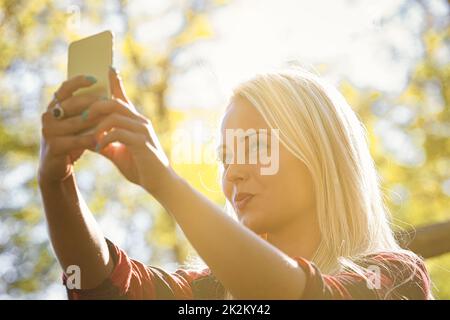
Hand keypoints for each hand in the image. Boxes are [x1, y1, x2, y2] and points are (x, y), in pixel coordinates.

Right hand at [38, 76, 101, 184]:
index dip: (78, 82)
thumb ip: (89, 108)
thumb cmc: (72, 140)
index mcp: (54, 106)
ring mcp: (49, 131)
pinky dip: (91, 140)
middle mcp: (49, 116)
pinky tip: (103, 140)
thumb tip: (108, 88)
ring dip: (95, 121)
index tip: (95, 78)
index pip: (65, 88)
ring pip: (76, 122)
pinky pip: (76, 140)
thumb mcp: (79, 123)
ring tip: (112, 120)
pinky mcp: (53, 146)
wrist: (57, 168)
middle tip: (110, 102)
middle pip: (73, 104)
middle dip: (93, 102)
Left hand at [88, 68, 171, 193]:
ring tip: (90, 137)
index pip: (122, 97)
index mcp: (135, 121)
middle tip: (81, 119)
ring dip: (97, 125)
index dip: (115, 81)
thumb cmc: (140, 168)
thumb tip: (85, 137)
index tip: (107, 67)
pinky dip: (105, 139)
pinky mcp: (141, 143)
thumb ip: (104, 142)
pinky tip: (99, 148)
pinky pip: (118, 133)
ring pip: (115, 115)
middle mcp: (140, 121)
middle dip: (94, 107)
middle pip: (114, 102)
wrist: (160, 183)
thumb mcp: (118, 152)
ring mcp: (142, 131)